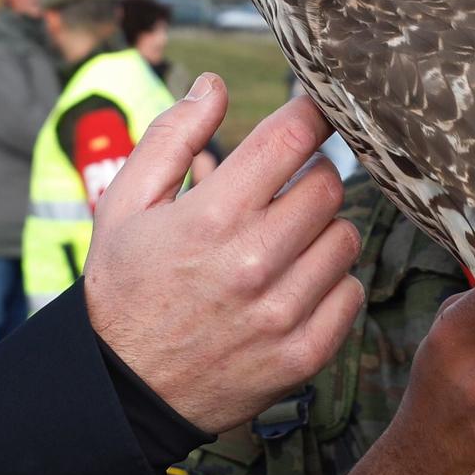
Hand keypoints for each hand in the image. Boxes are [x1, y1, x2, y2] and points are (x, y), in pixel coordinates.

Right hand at [86, 76, 363, 432]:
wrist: (123, 389)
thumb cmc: (125, 288)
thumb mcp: (126, 203)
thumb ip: (172, 137)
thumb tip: (214, 84)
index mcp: (211, 217)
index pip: (291, 138)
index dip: (311, 112)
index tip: (315, 110)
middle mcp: (253, 262)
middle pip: (329, 185)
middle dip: (310, 175)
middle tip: (284, 188)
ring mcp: (282, 312)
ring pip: (345, 237)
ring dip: (321, 229)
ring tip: (284, 241)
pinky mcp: (303, 354)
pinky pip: (351, 293)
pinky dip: (331, 282)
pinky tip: (294, 284)